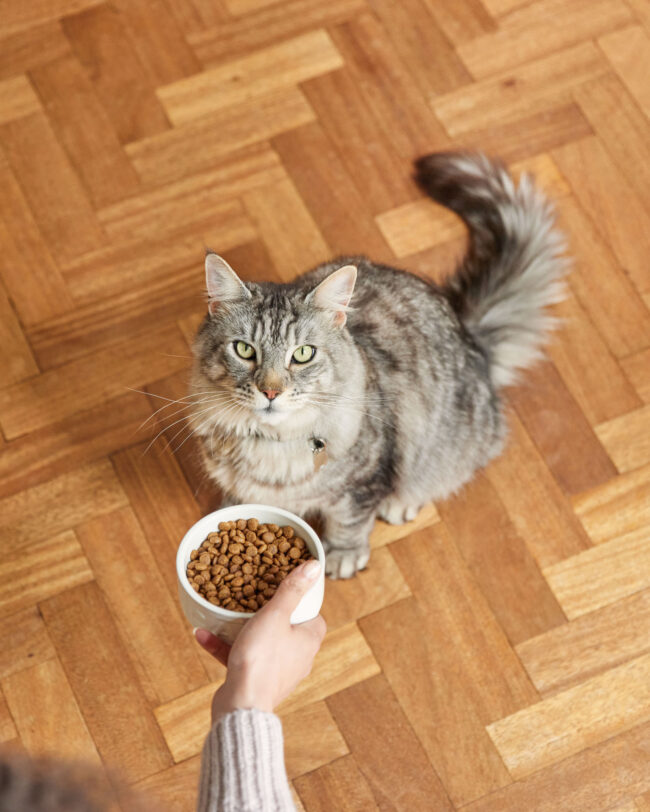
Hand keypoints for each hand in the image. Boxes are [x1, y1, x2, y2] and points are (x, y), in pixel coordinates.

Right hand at [195, 559, 325, 721]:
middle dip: (267, 613)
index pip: (313, 616)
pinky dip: (225, 647)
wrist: (240, 705)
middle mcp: (297, 658)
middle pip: (285, 628)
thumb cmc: (262, 659)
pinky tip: (203, 634)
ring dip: (240, 629)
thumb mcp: (276, 615)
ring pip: (260, 643)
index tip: (284, 589)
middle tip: (252, 596)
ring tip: (222, 613)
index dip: (301, 601)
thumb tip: (315, 566)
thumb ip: (292, 590)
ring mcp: (276, 672)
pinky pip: (241, 658)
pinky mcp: (255, 682)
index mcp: (308, 641)